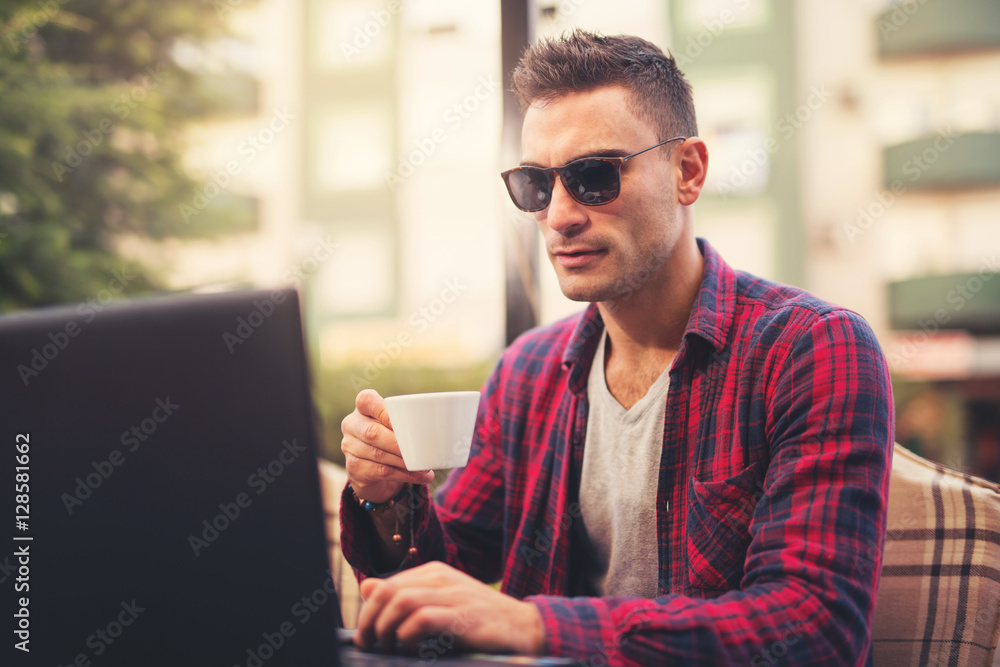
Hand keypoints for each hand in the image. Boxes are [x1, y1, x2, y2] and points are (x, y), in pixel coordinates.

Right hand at [341, 389, 434, 502]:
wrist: (373, 468)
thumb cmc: (392, 437)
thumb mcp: (398, 424)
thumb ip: (414, 419)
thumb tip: (454, 423)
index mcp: (363, 408)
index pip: (366, 400)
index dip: (382, 410)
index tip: (400, 420)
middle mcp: (351, 425)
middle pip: (372, 432)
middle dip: (398, 443)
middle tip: (421, 450)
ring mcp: (349, 447)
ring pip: (378, 455)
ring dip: (405, 462)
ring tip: (426, 467)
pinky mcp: (353, 468)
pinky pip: (381, 472)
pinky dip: (404, 475)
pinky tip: (419, 476)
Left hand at [356, 562, 543, 654]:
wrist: (523, 626)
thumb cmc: (479, 620)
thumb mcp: (440, 604)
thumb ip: (406, 595)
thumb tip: (367, 588)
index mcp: (434, 572)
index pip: (386, 584)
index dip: (368, 610)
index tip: (365, 634)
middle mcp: (441, 577)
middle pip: (388, 591)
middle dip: (369, 620)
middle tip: (368, 643)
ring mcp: (453, 595)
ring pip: (401, 602)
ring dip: (385, 627)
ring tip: (385, 646)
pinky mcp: (463, 616)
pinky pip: (423, 619)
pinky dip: (408, 634)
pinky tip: (409, 645)